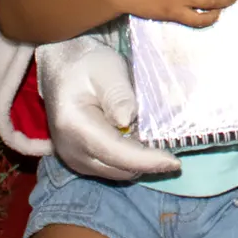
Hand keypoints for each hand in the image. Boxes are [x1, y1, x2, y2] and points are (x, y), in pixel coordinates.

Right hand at [37, 33, 180, 179]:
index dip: (147, 161)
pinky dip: (127, 159)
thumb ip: (118, 94)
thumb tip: (127, 120)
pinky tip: (137, 139)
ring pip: (116, 172)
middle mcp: (70, 150)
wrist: (63, 69)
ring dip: (137, 162)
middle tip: (170, 144)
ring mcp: (73, 158)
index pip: (116, 153)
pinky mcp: (80, 160)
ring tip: (151, 137)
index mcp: (75, 126)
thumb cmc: (87, 65)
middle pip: (118, 169)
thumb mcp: (107, 69)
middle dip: (147, 162)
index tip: (174, 162)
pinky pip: (110, 167)